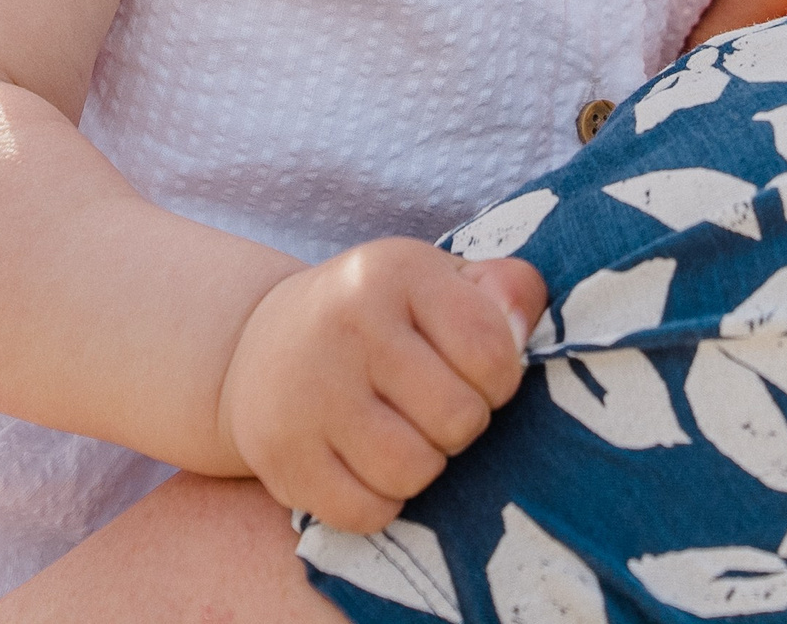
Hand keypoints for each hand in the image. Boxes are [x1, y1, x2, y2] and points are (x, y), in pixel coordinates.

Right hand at [217, 240, 546, 533]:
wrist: (263, 343)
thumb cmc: (382, 315)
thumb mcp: (442, 280)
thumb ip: (506, 291)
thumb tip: (523, 335)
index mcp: (398, 273)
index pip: (490, 350)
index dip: (501, 378)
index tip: (477, 374)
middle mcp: (348, 325)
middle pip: (458, 418)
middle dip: (463, 424)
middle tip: (437, 409)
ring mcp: (308, 392)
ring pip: (413, 471)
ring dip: (425, 466)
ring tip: (408, 437)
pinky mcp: (280, 454)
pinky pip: (364, 512)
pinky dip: (382, 503)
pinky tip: (372, 469)